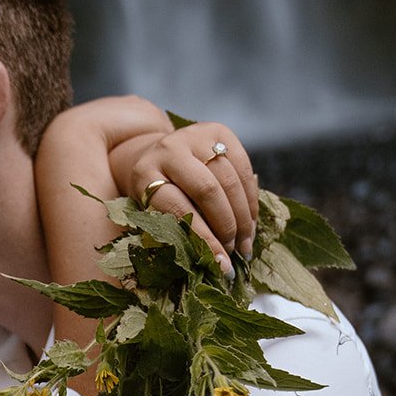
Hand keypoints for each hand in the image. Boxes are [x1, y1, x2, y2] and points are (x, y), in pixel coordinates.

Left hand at [113, 122, 258, 267]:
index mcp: (144, 174)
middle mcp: (168, 150)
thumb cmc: (156, 196)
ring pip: (229, 179)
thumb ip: (175, 233)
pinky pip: (243, 167)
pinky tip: (251, 222)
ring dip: (243, 217)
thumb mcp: (153, 213)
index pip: (177, 209)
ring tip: (245, 243)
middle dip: (226, 227)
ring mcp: (194, 136)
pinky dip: (251, 198)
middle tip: (235, 252)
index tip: (220, 265)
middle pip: (207, 191)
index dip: (202, 239)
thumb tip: (212, 264)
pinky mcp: (218, 130)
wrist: (157, 155)